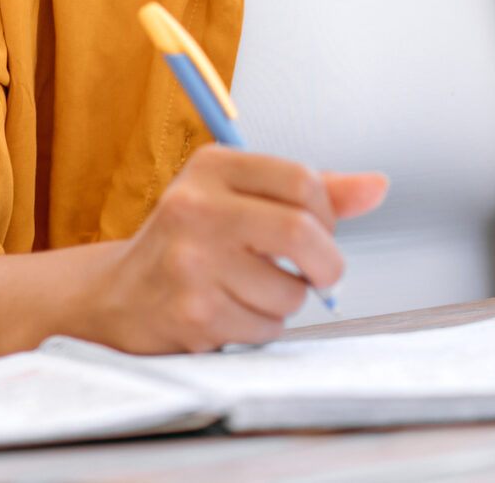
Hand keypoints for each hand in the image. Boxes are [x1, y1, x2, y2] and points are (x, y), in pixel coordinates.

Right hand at [88, 145, 387, 351]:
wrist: (116, 297)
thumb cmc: (190, 240)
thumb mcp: (239, 197)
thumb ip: (310, 192)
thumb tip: (377, 186)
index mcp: (212, 167)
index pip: (301, 180)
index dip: (328, 212)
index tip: (320, 228)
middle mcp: (196, 208)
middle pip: (300, 233)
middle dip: (326, 263)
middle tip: (322, 273)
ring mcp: (191, 264)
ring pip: (288, 291)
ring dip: (288, 300)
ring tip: (256, 290)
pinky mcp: (192, 315)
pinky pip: (265, 328)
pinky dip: (264, 328)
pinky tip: (233, 312)